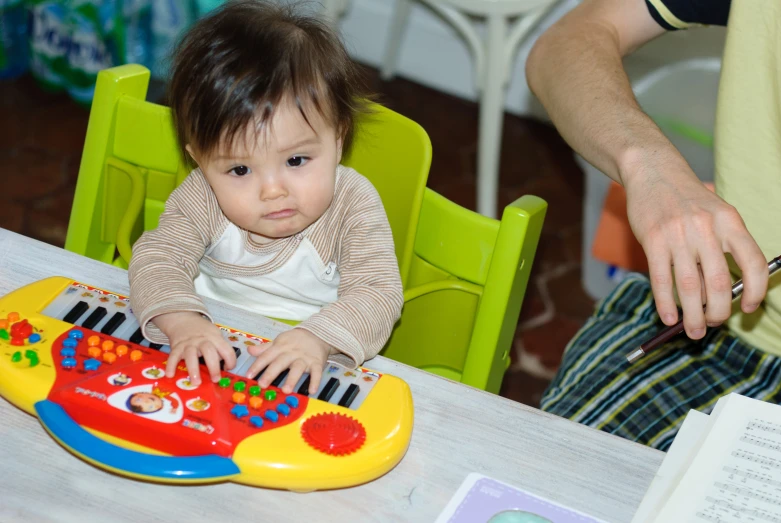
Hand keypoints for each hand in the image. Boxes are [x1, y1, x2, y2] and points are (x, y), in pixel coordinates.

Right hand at [152, 311, 236, 384]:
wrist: (183, 320)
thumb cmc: (202, 331)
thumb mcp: (215, 335)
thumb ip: (219, 349)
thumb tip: (225, 366)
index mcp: (214, 338)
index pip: (226, 349)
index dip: (230, 360)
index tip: (229, 369)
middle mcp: (202, 340)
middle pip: (209, 352)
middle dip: (213, 367)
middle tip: (215, 380)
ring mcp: (188, 344)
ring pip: (191, 355)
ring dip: (194, 369)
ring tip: (196, 382)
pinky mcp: (176, 346)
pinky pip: (173, 356)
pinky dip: (171, 365)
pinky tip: (170, 375)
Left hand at [245, 328, 331, 394]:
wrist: (317, 333)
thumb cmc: (295, 340)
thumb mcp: (279, 341)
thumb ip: (264, 348)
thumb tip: (249, 350)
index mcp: (280, 347)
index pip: (266, 356)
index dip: (257, 366)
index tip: (248, 376)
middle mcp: (291, 353)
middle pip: (280, 363)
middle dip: (270, 374)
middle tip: (262, 385)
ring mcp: (304, 358)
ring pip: (297, 368)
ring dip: (292, 379)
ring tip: (286, 390)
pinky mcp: (317, 362)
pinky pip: (316, 372)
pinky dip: (315, 381)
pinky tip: (312, 390)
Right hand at [623, 154, 767, 338]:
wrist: (654, 173)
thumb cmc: (687, 200)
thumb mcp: (715, 216)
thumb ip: (721, 249)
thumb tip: (719, 295)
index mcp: (730, 221)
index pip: (753, 262)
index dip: (756, 291)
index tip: (748, 308)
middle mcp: (706, 228)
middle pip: (717, 282)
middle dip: (716, 312)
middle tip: (712, 325)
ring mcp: (678, 234)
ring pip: (688, 286)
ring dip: (692, 316)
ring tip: (692, 331)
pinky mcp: (653, 239)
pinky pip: (661, 279)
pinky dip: (665, 303)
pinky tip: (668, 317)